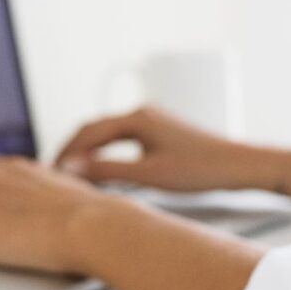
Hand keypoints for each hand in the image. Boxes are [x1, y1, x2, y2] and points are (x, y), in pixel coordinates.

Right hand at [54, 106, 270, 191]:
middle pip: (93, 129)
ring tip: (70, 174)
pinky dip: (104, 153)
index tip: (49, 174)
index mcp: (137, 118)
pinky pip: (121, 140)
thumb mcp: (150, 175)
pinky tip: (100, 171)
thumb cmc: (202, 169)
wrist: (241, 166)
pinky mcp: (160, 134)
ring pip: (107, 135)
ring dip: (87, 152)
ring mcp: (152, 122)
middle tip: (51, 174)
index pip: (87, 133)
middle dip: (71, 151)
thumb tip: (72, 170)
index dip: (65, 154)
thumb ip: (108, 171)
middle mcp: (142, 114)